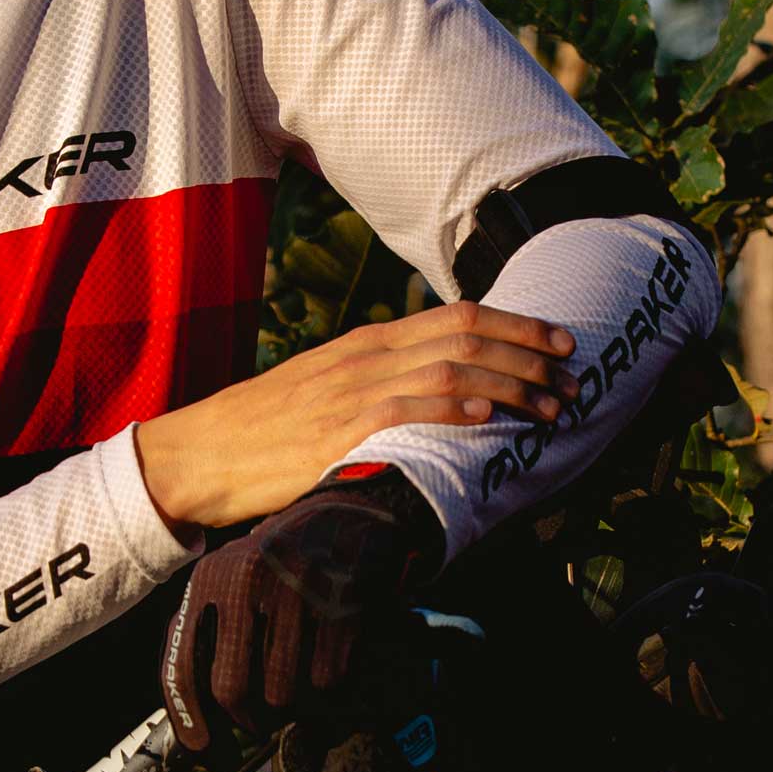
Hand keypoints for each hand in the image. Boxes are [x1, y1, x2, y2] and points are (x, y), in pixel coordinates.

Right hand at [131, 302, 574, 534]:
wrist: (197, 455)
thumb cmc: (265, 432)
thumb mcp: (328, 393)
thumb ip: (380, 387)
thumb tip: (440, 397)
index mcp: (368, 343)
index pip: (458, 316)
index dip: (518, 325)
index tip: (562, 342)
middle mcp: (366, 355)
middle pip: (466, 335)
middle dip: (531, 354)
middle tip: (575, 376)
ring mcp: (351, 391)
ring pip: (449, 368)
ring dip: (510, 385)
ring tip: (551, 406)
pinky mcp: (336, 431)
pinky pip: (403, 408)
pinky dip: (450, 406)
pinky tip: (486, 415)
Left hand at [156, 477, 439, 751]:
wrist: (354, 514)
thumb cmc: (286, 561)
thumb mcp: (234, 578)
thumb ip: (207, 632)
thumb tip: (191, 713)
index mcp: (210, 580)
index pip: (183, 667)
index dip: (190, 721)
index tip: (204, 750)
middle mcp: (246, 584)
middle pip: (233, 690)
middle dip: (248, 720)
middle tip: (261, 724)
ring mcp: (295, 594)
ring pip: (283, 694)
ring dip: (293, 708)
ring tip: (301, 690)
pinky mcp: (341, 608)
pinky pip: (328, 682)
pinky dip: (330, 691)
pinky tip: (331, 670)